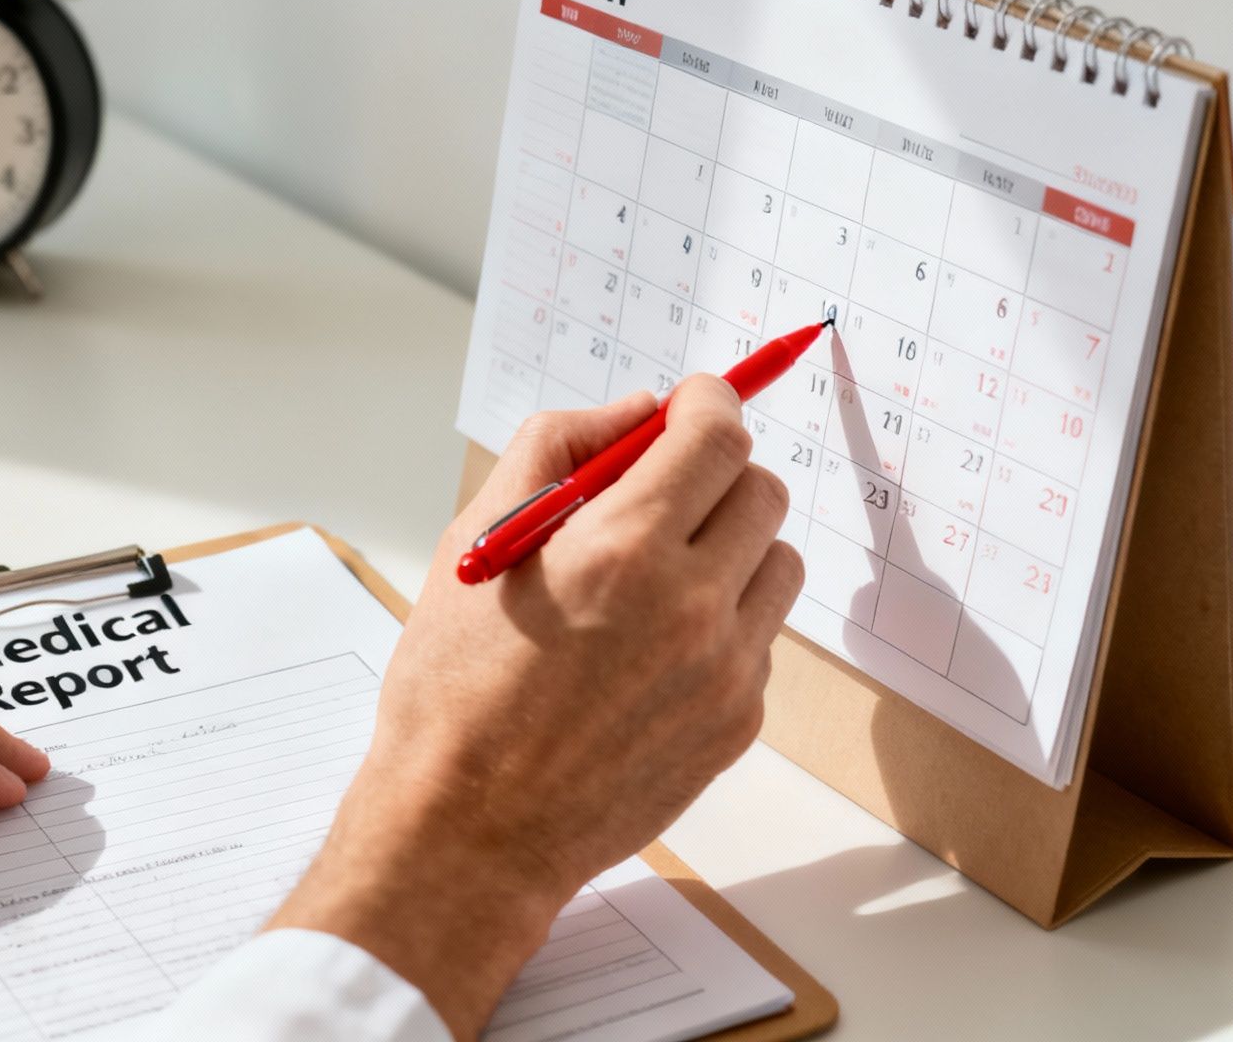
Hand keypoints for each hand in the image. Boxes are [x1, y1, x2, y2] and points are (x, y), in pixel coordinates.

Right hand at [266, 380, 800, 1038]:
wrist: (469, 828)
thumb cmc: (454, 688)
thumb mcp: (477, 541)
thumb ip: (555, 449)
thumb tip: (636, 409)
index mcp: (621, 549)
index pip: (717, 435)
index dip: (708, 404)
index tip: (690, 405)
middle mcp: (690, 606)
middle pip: (763, 491)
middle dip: (716, 473)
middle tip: (661, 493)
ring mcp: (725, 671)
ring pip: (778, 563)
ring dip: (731, 547)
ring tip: (657, 577)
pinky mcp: (737, 723)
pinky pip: (762, 639)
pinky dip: (723, 622)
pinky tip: (651, 649)